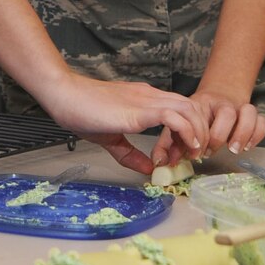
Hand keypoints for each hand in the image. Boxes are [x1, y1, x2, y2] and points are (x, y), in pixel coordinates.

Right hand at [35, 73, 210, 176]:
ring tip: (191, 153)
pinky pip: (174, 116)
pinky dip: (184, 132)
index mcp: (145, 100)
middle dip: (200, 132)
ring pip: (189, 109)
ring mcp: (146, 101)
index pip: (181, 109)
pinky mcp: (139, 110)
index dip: (189, 130)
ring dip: (196, 133)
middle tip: (192, 156)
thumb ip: (130, 153)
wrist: (64, 95)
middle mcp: (150, 96)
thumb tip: (148, 169)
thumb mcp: (111, 137)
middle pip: (192, 107)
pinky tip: (182, 148)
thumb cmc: (81, 111)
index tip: (182, 153)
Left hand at [148, 89, 264, 170]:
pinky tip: (247, 147)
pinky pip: (261, 121)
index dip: (199, 137)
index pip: (202, 116)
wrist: (217, 97)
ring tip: (233, 149)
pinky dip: (257, 134)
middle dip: (220, 135)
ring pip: (249, 111)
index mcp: (201, 103)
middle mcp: (223, 103)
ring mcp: (240, 108)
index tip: (195, 154)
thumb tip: (159, 163)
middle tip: (211, 151)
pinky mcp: (252, 116)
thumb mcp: (178, 124)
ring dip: (243, 132)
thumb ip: (168, 143)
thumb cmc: (195, 116)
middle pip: (227, 112)